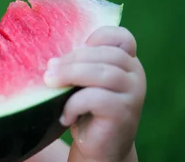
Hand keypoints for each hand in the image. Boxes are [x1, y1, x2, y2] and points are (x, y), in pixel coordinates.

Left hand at [43, 26, 145, 161]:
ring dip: (70, 75)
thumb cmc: (86, 110)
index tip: (74, 49)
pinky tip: (65, 115)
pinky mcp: (124, 113)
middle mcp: (136, 74)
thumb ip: (79, 64)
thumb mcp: (83, 81)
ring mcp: (134, 94)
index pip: (120, 36)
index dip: (97, 37)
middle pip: (105, 54)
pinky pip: (96, 98)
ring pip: (102, 73)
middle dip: (72, 59)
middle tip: (48, 71)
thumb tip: (53, 59)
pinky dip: (74, 103)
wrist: (99, 149)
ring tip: (50, 83)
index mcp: (127, 61)